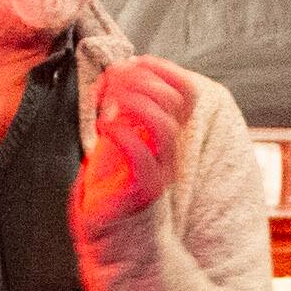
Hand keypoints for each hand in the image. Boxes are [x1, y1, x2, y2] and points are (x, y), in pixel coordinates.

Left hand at [69, 58, 198, 238]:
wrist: (109, 228)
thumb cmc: (110, 178)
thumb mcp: (119, 133)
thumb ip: (124, 107)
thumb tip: (117, 72)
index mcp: (168, 132)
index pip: (187, 91)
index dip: (164, 68)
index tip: (134, 63)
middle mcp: (170, 149)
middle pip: (175, 102)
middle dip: (141, 80)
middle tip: (112, 81)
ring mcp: (160, 170)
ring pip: (164, 126)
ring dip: (133, 103)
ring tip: (109, 102)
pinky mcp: (143, 189)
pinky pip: (140, 156)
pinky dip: (120, 133)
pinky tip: (103, 127)